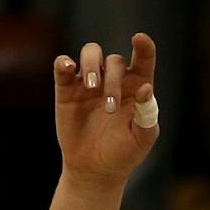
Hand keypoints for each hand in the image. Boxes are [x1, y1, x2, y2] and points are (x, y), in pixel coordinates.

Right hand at [54, 34, 160, 186]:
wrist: (95, 170)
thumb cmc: (123, 154)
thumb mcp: (141, 139)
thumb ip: (147, 115)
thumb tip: (147, 88)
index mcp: (136, 86)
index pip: (143, 58)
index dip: (143, 45)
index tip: (139, 39)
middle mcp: (114, 79)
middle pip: (114, 61)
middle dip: (112, 81)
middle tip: (110, 108)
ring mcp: (89, 82)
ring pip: (90, 52)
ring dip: (91, 64)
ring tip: (91, 87)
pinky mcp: (67, 89)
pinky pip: (62, 66)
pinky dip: (63, 62)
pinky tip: (67, 67)